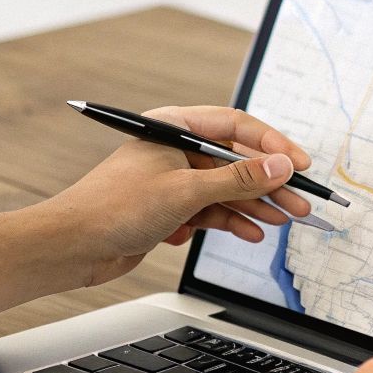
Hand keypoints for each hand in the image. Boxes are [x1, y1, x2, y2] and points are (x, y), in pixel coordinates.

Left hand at [45, 105, 314, 285]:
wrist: (72, 247)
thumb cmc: (112, 208)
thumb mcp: (185, 191)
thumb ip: (237, 179)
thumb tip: (279, 167)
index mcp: (174, 126)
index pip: (236, 126)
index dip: (272, 145)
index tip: (298, 165)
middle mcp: (176, 149)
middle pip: (236, 161)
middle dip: (268, 183)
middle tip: (300, 202)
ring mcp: (174, 179)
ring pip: (227, 189)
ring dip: (255, 205)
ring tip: (283, 220)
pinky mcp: (170, 208)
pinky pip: (212, 210)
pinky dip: (232, 222)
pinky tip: (251, 233)